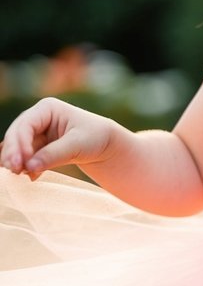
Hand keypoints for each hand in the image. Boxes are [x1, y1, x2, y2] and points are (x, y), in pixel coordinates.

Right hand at [0, 97, 114, 179]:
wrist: (106, 145)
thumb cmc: (95, 137)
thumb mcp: (77, 144)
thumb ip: (53, 154)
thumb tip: (29, 167)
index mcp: (47, 108)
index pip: (26, 125)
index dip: (20, 143)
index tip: (22, 162)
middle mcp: (38, 118)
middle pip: (16, 135)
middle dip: (13, 153)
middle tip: (14, 171)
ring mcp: (37, 133)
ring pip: (18, 147)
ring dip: (17, 161)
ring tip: (20, 175)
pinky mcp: (39, 147)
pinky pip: (26, 157)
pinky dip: (26, 166)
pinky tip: (31, 177)